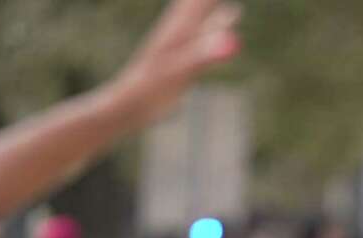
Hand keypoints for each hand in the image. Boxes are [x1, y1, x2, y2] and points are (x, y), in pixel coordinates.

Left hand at [108, 0, 241, 126]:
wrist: (129, 103)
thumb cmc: (152, 88)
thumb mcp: (180, 70)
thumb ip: (204, 54)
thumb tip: (232, 40)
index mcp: (184, 24)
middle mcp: (185, 24)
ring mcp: (186, 36)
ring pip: (209, 6)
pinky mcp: (188, 50)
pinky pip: (210, 25)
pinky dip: (223, 15)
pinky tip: (232, 13)